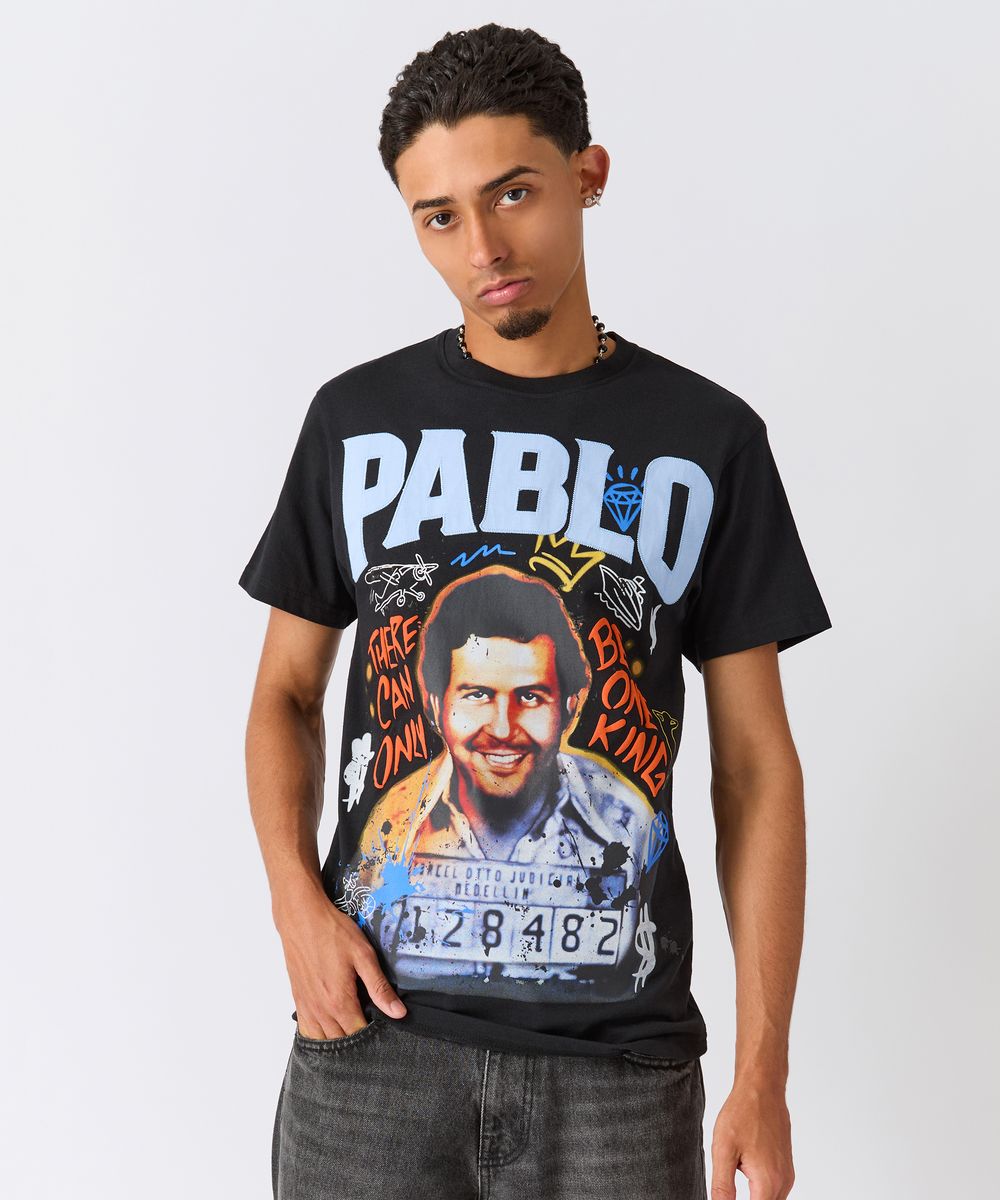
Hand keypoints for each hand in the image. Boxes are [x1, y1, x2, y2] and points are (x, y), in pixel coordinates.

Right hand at [275, 891, 406, 1039]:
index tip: (383, 1029)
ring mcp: (307, 1006)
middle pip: (341, 1041)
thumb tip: (398, 1013)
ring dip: (338, 1041)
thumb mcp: (363, 955)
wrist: (301, 919)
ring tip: (352, 1030)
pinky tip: (329, 1030)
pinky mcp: (299, 999)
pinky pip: (307, 1030)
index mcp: (339, 1001)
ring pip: (323, 1039)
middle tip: (371, 1028)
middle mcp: (321, 1010)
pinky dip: (318, 1035)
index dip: (373, 1036)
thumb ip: (379, 987)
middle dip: (357, 1041)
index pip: (359, 1034)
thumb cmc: (333, 933)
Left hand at [710, 1075, 794, 1199]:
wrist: (762, 1088)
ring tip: (735, 1170)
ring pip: (771, 1199)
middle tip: (727, 1185)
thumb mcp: (723, 1150)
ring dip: (754, 1196)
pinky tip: (744, 1168)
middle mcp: (783, 1182)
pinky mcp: (786, 1166)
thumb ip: (722, 1186)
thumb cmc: (744, 1112)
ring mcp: (787, 1174)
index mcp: (767, 1182)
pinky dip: (760, 1189)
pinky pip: (775, 1189)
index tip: (725, 1194)